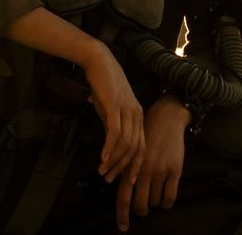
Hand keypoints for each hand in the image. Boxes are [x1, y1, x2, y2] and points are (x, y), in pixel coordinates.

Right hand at [80, 44, 143, 186]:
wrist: (99, 61)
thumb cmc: (104, 85)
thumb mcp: (110, 109)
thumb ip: (113, 126)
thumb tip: (110, 145)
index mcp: (138, 115)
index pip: (142, 145)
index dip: (136, 164)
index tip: (129, 180)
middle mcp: (136, 114)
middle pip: (135, 148)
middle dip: (123, 168)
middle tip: (109, 179)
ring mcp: (127, 109)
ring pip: (126, 143)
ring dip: (114, 160)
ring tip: (102, 171)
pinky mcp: (115, 106)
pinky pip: (115, 132)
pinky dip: (109, 147)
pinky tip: (102, 158)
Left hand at [131, 95, 189, 218]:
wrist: (167, 118)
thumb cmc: (148, 134)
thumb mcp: (133, 150)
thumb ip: (129, 170)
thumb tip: (125, 192)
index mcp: (131, 166)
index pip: (123, 196)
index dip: (122, 214)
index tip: (123, 227)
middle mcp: (144, 170)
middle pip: (140, 204)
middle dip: (141, 209)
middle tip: (143, 206)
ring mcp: (160, 171)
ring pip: (155, 202)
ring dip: (155, 201)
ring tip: (156, 189)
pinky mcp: (175, 170)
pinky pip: (170, 198)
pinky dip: (166, 202)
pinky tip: (165, 196)